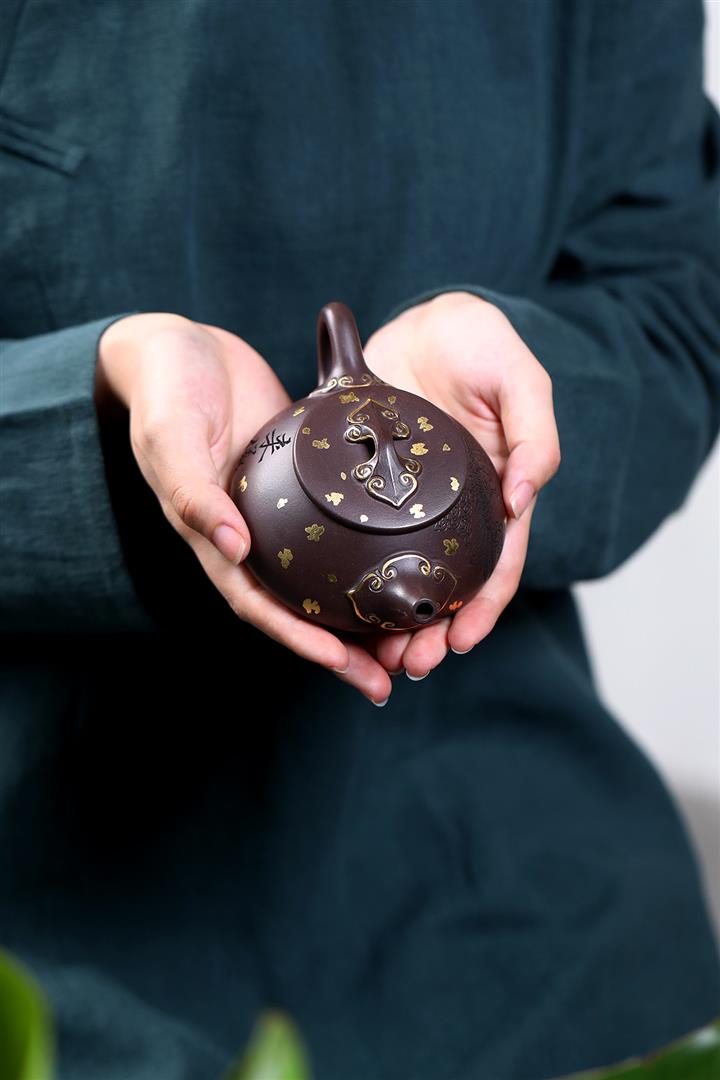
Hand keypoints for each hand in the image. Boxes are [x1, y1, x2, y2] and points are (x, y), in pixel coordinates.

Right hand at [95, 313, 392, 704]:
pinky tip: (405, 560)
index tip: (342, 662)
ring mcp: (275, 513)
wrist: (177, 347)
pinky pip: (337, 529)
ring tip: (410, 638)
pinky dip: (365, 552)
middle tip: (390, 679)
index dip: (297, 638)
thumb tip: (234, 548)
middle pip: (298, 607)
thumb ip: (193, 492)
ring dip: (360, 612)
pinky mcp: (299, 484)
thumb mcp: (172, 436)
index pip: (257, 604)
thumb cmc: (167, 390)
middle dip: (341, 649)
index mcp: (213, 536)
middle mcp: (247, 535)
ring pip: (322, 577)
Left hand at [363, 291, 560, 676]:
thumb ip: (534, 436)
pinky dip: (352, 574)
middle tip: (410, 662)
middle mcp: (451, 509)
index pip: (496, 566)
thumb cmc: (481, 346)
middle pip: (445, 583)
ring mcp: (406, 502)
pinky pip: (358, 538)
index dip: (482, 609)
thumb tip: (522, 500)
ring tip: (375, 653)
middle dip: (432, 630)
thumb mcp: (521, 381)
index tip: (461, 642)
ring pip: (399, 572)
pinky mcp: (366, 487)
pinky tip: (337, 603)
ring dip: (390, 617)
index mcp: (494, 494)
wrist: (425, 318)